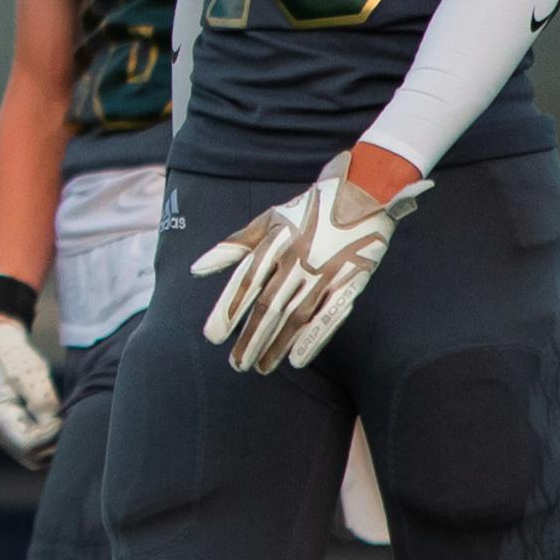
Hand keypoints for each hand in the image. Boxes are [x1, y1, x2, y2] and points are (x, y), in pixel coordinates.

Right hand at [0, 312, 61, 470]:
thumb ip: (43, 404)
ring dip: (53, 444)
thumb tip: (58, 428)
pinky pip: (33, 450)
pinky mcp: (11, 435)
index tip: (61, 418)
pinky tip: (57, 423)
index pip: (28, 445)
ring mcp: (2, 436)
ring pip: (34, 458)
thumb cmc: (14, 358)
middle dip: (54, 443)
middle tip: (66, 421)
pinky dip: (48, 442)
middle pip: (32, 457)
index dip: (51, 436)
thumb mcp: (31, 376)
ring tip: (63, 421)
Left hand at [195, 158, 423, 373]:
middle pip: (270, 305)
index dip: (229, 310)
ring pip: (297, 315)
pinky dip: (315, 338)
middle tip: (235, 364)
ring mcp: (327, 271)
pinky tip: (298, 360)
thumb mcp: (269, 220)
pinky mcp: (352, 281)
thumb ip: (234, 246)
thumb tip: (195, 269)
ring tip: (260, 367)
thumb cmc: (308, 210)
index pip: (246, 282)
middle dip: (251, 337)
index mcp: (277, 242)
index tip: (212, 336)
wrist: (364, 192)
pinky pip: (331, 315)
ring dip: (277, 344)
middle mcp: (299, 259)